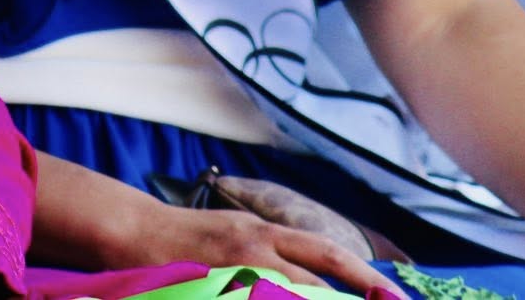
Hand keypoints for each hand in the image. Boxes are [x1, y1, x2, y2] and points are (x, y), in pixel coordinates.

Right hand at [103, 196, 401, 298]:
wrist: (134, 230)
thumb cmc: (187, 237)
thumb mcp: (237, 232)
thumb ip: (273, 252)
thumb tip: (313, 275)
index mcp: (263, 233)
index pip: (325, 252)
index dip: (362, 274)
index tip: (390, 292)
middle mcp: (255, 251)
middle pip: (315, 283)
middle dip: (347, 299)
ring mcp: (234, 273)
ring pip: (292, 298)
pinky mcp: (216, 289)